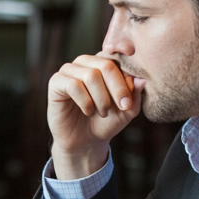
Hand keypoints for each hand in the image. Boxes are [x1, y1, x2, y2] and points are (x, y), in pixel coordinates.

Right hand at [47, 52, 144, 178]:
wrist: (85, 140)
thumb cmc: (107, 121)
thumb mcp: (127, 110)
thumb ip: (135, 94)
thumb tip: (142, 79)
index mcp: (104, 62)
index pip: (118, 58)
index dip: (127, 77)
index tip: (130, 100)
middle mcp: (86, 62)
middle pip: (106, 65)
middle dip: (117, 88)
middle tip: (123, 107)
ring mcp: (69, 70)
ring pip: (90, 75)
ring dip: (101, 98)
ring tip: (103, 112)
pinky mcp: (56, 82)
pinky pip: (73, 85)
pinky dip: (85, 101)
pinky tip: (88, 111)